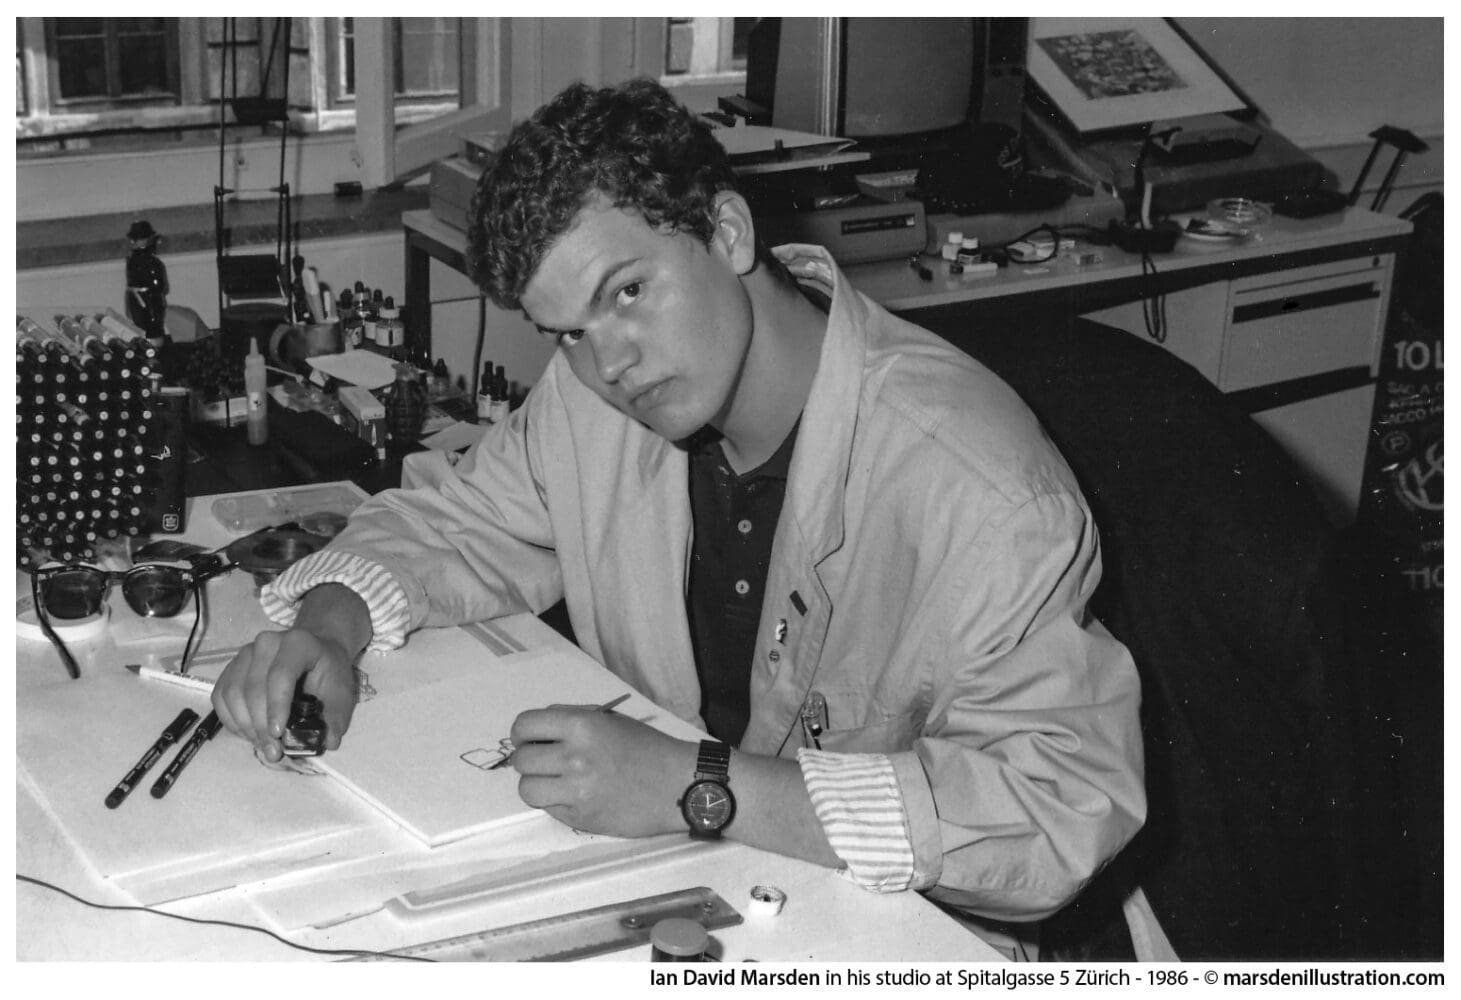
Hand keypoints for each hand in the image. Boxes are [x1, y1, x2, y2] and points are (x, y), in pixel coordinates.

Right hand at [212, 627, 358, 761]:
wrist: (315, 652)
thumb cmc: (328, 672)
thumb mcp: (342, 691)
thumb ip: (336, 717)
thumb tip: (328, 742)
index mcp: (298, 643)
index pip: (281, 674)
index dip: (276, 706)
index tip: (278, 734)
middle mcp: (267, 643)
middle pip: (254, 687)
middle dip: (261, 725)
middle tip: (273, 751)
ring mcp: (246, 653)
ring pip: (233, 693)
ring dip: (245, 726)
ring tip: (263, 746)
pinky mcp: (232, 667)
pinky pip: (221, 696)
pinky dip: (232, 720)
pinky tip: (249, 734)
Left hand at [509, 707, 696, 837]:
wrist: (677, 785)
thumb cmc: (647, 748)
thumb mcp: (610, 720)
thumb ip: (572, 719)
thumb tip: (537, 729)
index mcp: (581, 726)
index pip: (525, 725)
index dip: (522, 733)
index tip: (528, 738)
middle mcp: (574, 757)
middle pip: (521, 759)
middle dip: (529, 759)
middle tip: (544, 761)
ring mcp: (576, 791)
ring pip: (527, 788)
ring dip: (536, 783)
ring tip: (554, 781)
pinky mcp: (580, 818)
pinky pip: (547, 808)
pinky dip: (554, 802)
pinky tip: (574, 796)